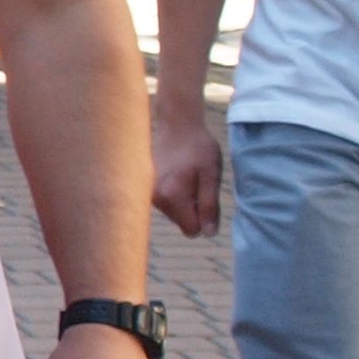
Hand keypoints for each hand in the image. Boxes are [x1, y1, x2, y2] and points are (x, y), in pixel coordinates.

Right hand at [151, 96, 222, 238]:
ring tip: (187, 175)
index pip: (192, 230)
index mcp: (172, 197)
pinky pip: (166, 203)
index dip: (204, 217)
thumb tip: (209, 234)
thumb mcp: (211, 175)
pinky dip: (174, 194)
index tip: (206, 197)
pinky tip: (177, 174)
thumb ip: (209, 205)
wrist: (177, 125)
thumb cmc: (198, 148)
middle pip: (182, 222)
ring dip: (184, 200)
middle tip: (197, 182)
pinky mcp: (146, 188)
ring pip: (173, 213)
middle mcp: (155, 199)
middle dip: (193, 208)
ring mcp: (148, 194)